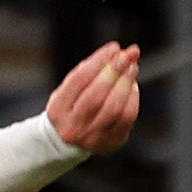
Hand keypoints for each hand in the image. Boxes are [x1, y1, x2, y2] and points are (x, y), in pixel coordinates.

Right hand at [44, 41, 141, 156]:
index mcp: (58, 109)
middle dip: (115, 71)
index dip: (99, 61)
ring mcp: (92, 138)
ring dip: (126, 84)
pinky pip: (127, 119)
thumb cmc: (71, 106)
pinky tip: (133, 87)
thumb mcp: (68, 89)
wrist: (67, 142)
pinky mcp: (110, 143)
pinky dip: (132, 99)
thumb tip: (115, 52)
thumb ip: (88, 71)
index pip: (79, 80)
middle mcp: (73, 127)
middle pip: (97, 96)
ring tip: (132, 68)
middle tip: (128, 55)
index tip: (114, 48)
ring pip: (115, 108)